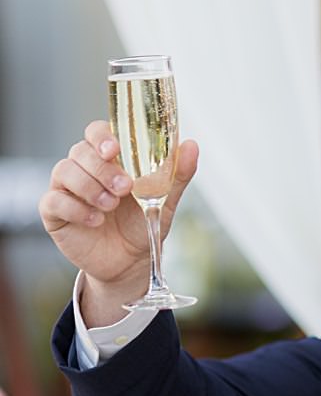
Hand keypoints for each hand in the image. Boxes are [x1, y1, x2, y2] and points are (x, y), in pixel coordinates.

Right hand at [39, 121, 197, 321]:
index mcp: (110, 160)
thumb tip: (191, 145)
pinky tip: (96, 220)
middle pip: (80, 151)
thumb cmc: (142, 225)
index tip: (114, 149)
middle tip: (125, 187)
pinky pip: (54, 200)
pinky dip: (76, 209)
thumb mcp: (165, 201)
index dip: (102, 136)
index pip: (97, 132)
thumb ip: (176, 175)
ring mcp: (66, 188)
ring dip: (91, 187)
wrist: (130, 262)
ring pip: (64, 171)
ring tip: (111, 206)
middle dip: (103, 168)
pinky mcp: (54, 211)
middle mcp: (85, 169)